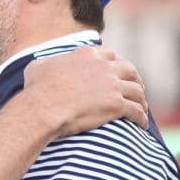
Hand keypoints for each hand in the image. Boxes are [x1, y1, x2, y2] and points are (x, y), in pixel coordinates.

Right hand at [23, 46, 147, 134]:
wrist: (42, 108)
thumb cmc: (37, 89)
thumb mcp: (37, 67)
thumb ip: (45, 62)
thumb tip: (42, 64)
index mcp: (88, 55)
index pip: (111, 56)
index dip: (118, 64)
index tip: (120, 72)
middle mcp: (104, 67)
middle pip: (130, 70)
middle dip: (136, 80)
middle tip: (137, 89)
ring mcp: (112, 85)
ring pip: (137, 91)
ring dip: (141, 100)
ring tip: (142, 108)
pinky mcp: (116, 104)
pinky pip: (136, 111)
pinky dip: (142, 117)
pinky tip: (142, 124)